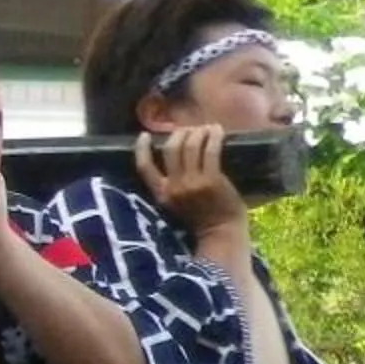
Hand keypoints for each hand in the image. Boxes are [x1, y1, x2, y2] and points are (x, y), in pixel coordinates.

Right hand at [136, 124, 244, 239]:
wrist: (222, 235)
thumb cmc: (203, 221)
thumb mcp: (176, 206)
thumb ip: (173, 188)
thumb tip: (179, 162)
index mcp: (162, 194)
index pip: (143, 167)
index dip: (141, 148)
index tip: (144, 135)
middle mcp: (173, 187)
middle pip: (170, 149)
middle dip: (179, 134)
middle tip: (190, 130)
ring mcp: (192, 183)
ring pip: (190, 146)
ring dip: (198, 132)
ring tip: (207, 128)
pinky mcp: (212, 180)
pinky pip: (210, 151)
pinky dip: (213, 137)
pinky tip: (217, 131)